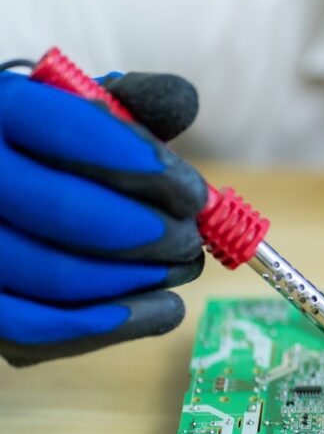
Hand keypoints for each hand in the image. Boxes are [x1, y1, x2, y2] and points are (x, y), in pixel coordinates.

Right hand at [0, 70, 206, 365]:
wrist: (1, 195)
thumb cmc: (51, 150)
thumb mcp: (82, 111)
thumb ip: (132, 104)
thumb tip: (183, 101)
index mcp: (1, 111)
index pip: (65, 130)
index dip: (140, 166)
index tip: (193, 194)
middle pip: (62, 211)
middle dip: (147, 231)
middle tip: (192, 239)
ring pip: (54, 278)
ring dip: (139, 278)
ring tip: (183, 267)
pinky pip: (36, 333)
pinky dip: (112, 327)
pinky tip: (164, 309)